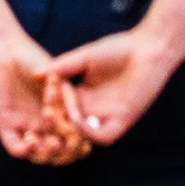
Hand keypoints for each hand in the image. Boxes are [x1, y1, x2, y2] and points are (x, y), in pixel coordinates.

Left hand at [0, 27, 87, 165]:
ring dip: (47, 155)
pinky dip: (25, 150)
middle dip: (65, 153)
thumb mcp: (56, 77)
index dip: (80, 144)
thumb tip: (79, 120)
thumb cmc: (32, 58)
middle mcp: (43, 126)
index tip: (84, 140)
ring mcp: (25, 127)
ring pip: (39, 155)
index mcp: (59, 116)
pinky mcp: (6, 126)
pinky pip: (15, 147)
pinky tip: (31, 139)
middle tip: (66, 144)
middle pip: (59, 154)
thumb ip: (68, 98)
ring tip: (51, 143)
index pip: (74, 140)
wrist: (5, 50)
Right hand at [49, 19, 184, 148]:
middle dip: (55, 118)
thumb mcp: (85, 57)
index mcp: (85, 96)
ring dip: (68, 127)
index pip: (60, 106)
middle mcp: (94, 110)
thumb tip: (36, 74)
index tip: (43, 88)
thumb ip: (63, 67)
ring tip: (58, 113)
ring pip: (82, 135)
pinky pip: (101, 136)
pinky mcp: (122, 122)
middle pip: (68, 124)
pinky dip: (87, 131)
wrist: (148, 49)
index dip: (50, 101)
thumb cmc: (119, 49)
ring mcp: (108, 117)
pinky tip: (77, 116)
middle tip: (46, 108)